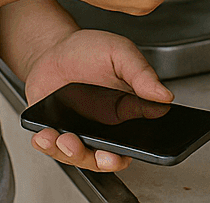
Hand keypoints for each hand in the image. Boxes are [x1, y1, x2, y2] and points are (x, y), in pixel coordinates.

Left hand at [23, 28, 172, 172]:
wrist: (53, 48)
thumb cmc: (89, 50)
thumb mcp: (120, 53)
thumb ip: (141, 73)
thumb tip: (164, 95)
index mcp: (125, 113)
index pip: (134, 143)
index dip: (128, 153)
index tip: (121, 153)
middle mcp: (102, 128)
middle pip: (105, 158)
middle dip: (100, 161)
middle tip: (99, 154)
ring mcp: (77, 131)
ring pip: (77, 156)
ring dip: (70, 154)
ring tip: (64, 139)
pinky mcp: (54, 130)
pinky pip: (51, 147)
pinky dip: (46, 145)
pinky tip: (44, 135)